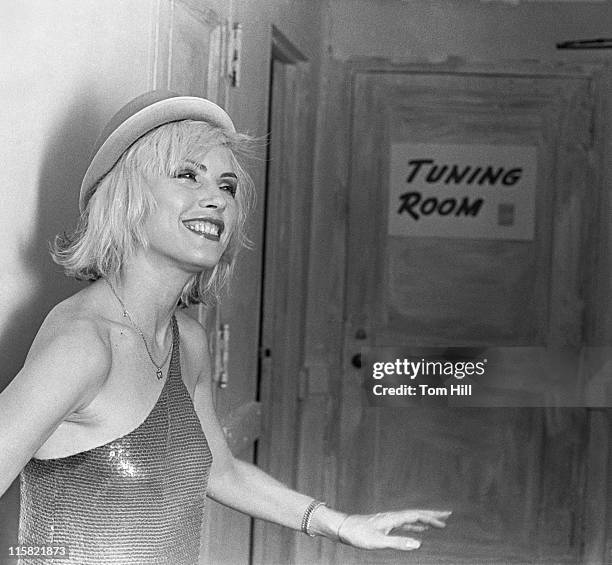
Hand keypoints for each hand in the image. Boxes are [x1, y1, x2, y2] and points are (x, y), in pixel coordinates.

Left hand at [336, 509, 451, 550]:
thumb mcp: (379, 542)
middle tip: (447, 515)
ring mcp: (389, 520)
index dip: (431, 518)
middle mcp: (393, 516)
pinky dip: (415, 525)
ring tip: (437, 523)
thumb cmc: (359, 534)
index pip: (416, 515)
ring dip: (425, 520)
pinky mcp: (385, 525)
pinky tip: (418, 531)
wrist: (343, 527)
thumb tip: (419, 544)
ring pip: (411, 518)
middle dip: (432, 515)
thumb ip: (398, 542)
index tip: (445, 520)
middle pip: (416, 514)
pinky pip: (405, 524)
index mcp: (393, 518)